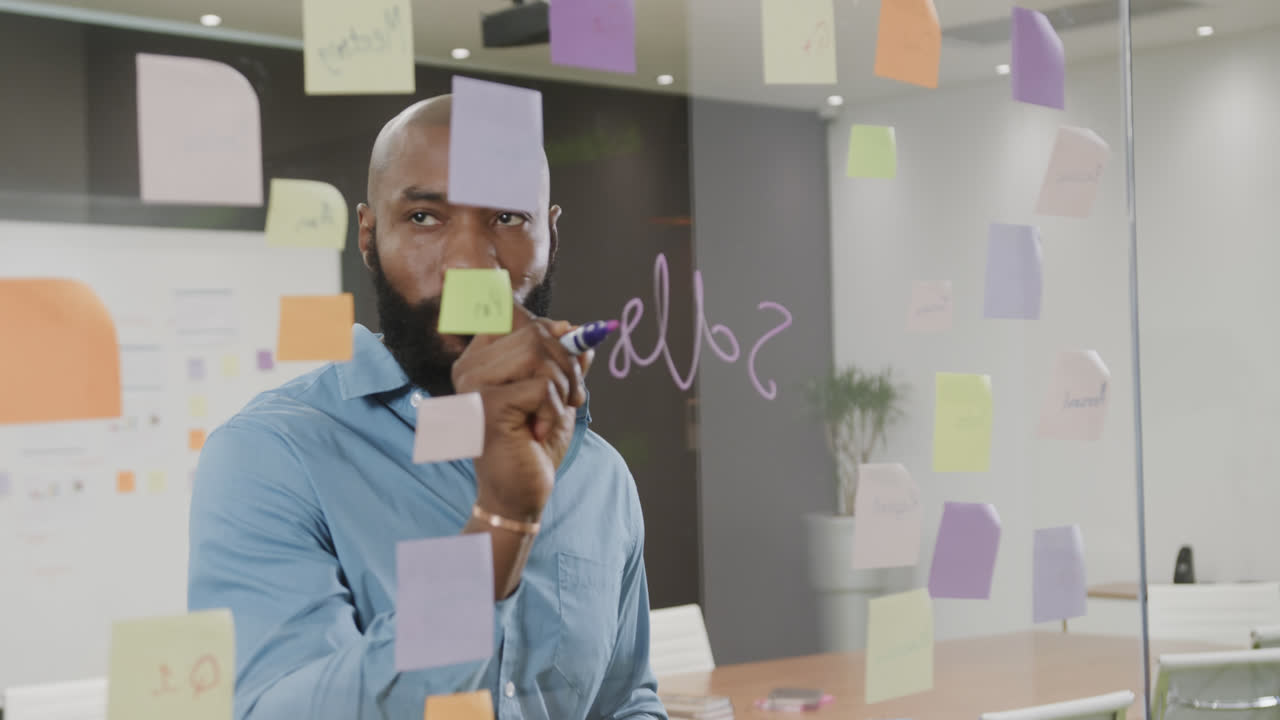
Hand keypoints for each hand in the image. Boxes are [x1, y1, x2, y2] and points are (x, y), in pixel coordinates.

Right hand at [452, 305, 593, 520]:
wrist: (520, 494)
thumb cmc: (534, 445)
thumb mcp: (556, 394)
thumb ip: (564, 360)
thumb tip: (575, 328)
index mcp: (480, 359)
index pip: (514, 314)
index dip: (549, 329)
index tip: (565, 346)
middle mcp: (470, 367)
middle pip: (535, 330)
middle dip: (568, 362)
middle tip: (572, 397)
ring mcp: (474, 385)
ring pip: (539, 353)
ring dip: (563, 385)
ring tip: (555, 414)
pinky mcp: (488, 406)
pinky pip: (541, 386)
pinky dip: (554, 409)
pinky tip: (539, 431)